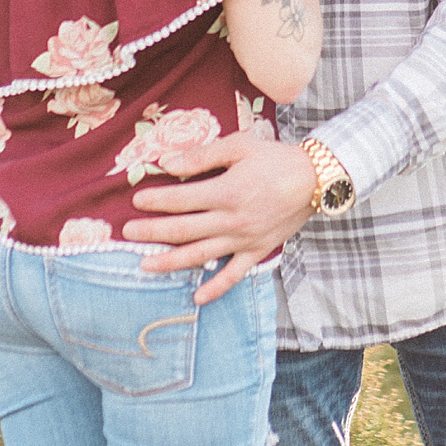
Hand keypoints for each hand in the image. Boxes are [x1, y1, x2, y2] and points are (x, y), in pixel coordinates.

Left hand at [123, 133, 317, 302]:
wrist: (317, 179)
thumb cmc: (277, 158)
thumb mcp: (240, 146)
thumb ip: (203, 156)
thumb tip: (167, 164)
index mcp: (227, 192)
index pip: (181, 200)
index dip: (156, 200)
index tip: (137, 200)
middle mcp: (232, 220)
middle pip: (183, 230)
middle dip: (152, 232)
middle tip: (127, 234)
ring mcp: (244, 239)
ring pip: (200, 256)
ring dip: (170, 262)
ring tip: (145, 266)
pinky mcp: (258, 250)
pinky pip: (234, 275)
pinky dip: (215, 288)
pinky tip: (196, 298)